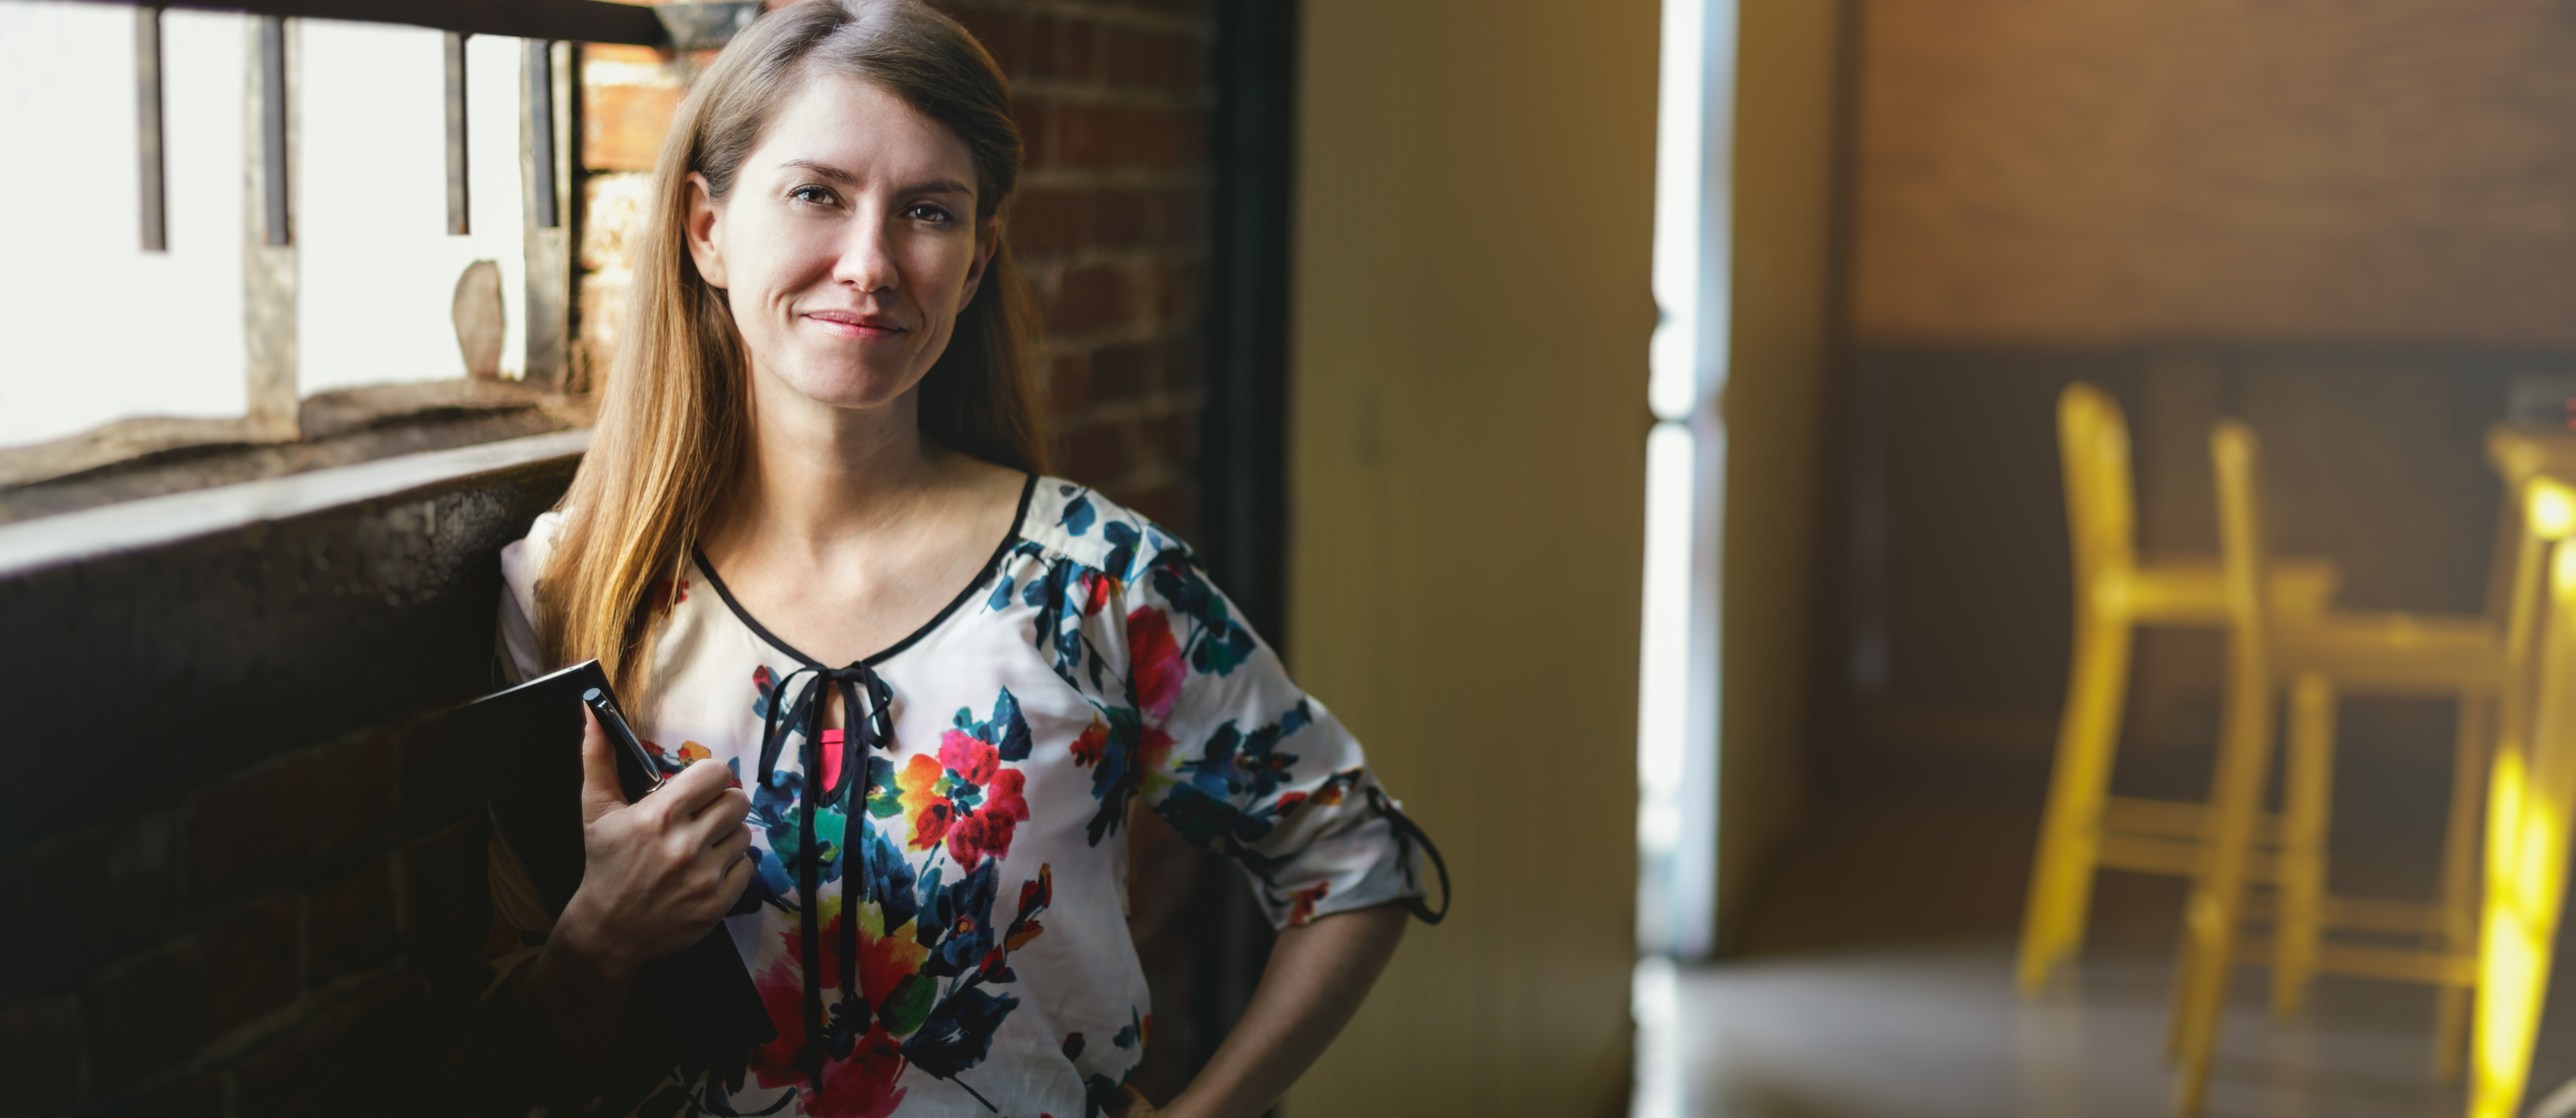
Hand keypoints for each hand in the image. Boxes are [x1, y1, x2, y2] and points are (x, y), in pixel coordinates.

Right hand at [549, 706, 753, 979]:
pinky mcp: (718, 903)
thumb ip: (598, 757)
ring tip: (699, 847)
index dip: (710, 778)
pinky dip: (732, 868)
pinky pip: (748, 867)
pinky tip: (705, 872)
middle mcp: (685, 845)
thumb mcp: (597, 810)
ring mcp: (704, 877)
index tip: (698, 790)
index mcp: (660, 816)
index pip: (716, 773)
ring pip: (744, 835)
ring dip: (726, 837)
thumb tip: (592, 712)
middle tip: (702, 818)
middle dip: (722, 805)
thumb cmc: (605, 864)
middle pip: (738, 801)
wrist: (607, 929)